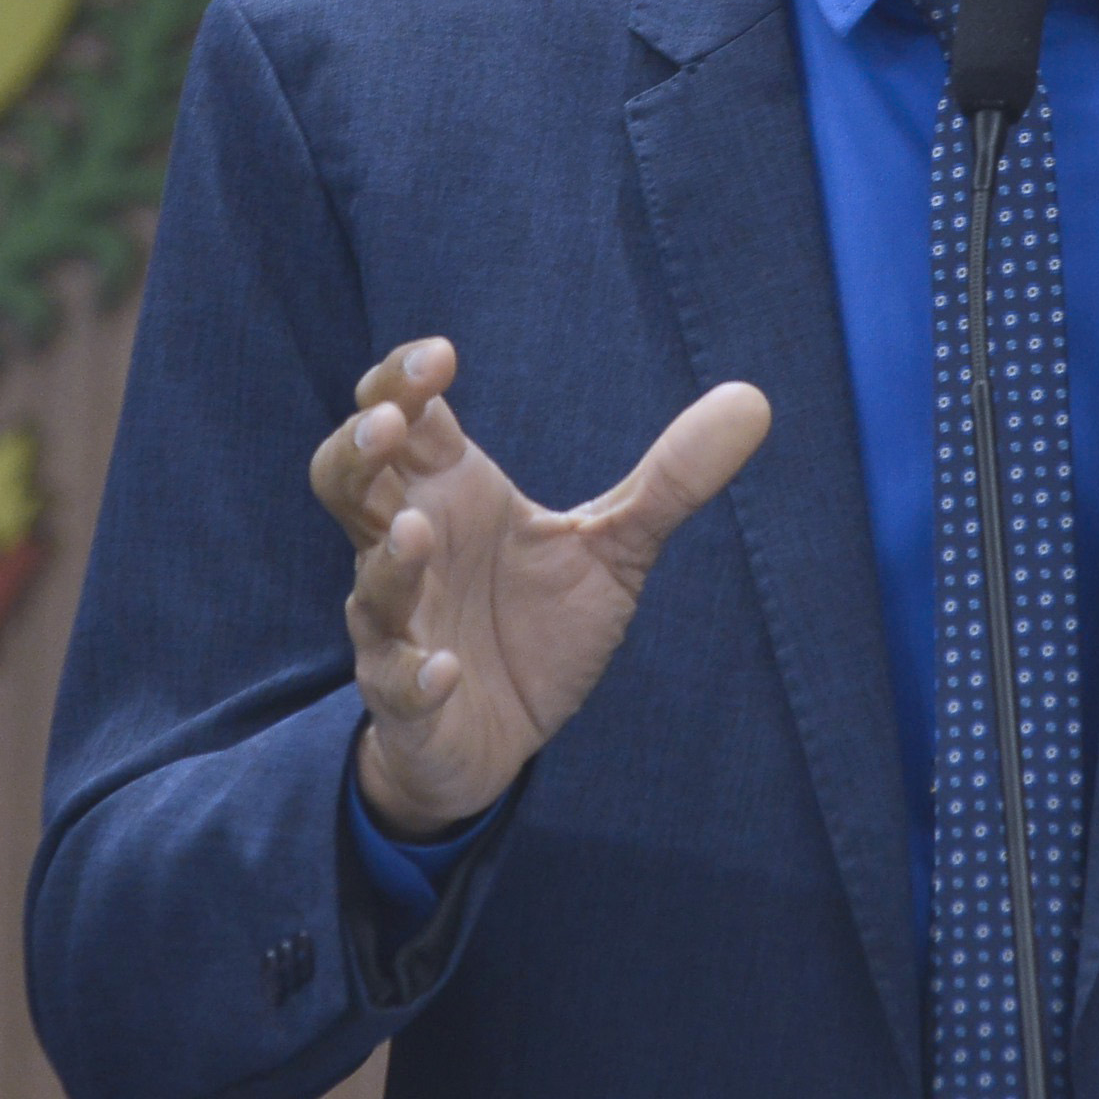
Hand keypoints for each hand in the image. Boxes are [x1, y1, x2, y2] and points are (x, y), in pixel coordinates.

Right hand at [310, 337, 772, 839]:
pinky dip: (417, 674)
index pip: (401, 415)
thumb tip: (754, 400)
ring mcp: (401, 625)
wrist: (500, 741)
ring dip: (388, 557)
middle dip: (357, 446)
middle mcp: (411, 547)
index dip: (404, 380)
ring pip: (366, 581)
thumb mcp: (613, 551)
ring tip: (419, 531)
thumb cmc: (536, 626)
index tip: (442, 356)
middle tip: (390, 417)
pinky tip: (446, 668)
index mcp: (450, 493)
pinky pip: (396, 684)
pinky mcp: (409, 699)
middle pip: (344, 480)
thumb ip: (670, 480)